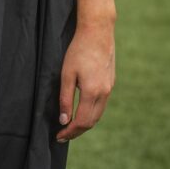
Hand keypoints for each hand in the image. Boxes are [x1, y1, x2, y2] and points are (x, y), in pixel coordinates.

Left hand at [56, 21, 114, 142]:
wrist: (98, 32)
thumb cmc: (78, 50)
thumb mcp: (66, 74)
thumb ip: (65, 98)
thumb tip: (64, 120)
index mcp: (92, 92)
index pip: (81, 121)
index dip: (69, 131)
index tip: (58, 136)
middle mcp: (104, 93)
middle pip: (91, 122)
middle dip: (77, 131)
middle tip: (63, 135)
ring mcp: (109, 88)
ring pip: (98, 114)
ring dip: (85, 123)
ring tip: (71, 126)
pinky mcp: (110, 82)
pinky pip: (102, 104)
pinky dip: (92, 113)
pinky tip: (82, 111)